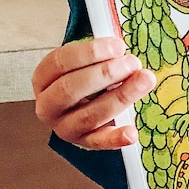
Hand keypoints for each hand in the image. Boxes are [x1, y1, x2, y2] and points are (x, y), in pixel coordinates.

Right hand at [32, 37, 155, 149]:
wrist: (83, 103)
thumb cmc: (87, 74)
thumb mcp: (86, 59)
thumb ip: (100, 51)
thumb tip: (120, 46)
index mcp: (43, 78)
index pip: (60, 62)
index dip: (90, 52)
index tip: (119, 46)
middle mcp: (48, 106)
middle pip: (70, 88)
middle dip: (105, 73)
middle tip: (133, 62)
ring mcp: (64, 127)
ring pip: (89, 115)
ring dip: (120, 97)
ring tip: (145, 80)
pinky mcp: (83, 143)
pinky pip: (99, 142)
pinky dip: (116, 139)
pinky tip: (132, 133)